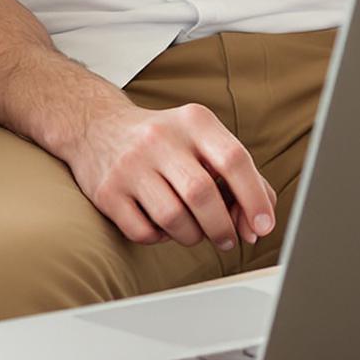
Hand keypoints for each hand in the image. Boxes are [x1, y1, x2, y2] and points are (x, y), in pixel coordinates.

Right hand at [61, 89, 277, 256]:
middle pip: (202, 194)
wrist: (96, 126)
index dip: (255, 198)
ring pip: (174, 219)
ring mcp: (129, 165)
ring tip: (194, 231)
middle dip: (222, 227)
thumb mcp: (202, 140)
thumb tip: (258, 225)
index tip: (263, 226)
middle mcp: (159, 138)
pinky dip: (160, 238)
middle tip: (227, 238)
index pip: (233, 159)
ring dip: (193, 236)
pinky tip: (161, 225)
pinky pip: (144, 232)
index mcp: (192, 121)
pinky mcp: (107, 191)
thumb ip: (239, 177)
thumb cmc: (164, 142)